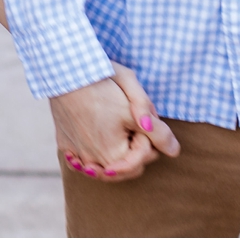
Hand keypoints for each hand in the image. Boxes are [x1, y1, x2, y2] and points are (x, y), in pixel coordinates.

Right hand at [51, 63, 180, 181]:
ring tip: (120, 137)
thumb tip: (175, 152)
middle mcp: (95, 162)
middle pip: (128, 166)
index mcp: (115, 154)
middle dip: (135, 149)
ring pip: (105, 168)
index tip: (141, 117)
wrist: (65, 71)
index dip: (149, 136)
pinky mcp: (65, 146)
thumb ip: (158, 130)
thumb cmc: (102, 82)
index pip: (146, 156)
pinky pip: (81, 162)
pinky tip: (95, 144)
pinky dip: (90, 158)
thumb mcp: (135, 101)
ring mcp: (77, 155)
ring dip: (115, 158)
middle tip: (132, 123)